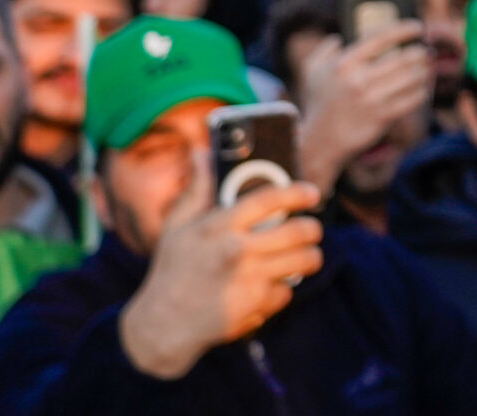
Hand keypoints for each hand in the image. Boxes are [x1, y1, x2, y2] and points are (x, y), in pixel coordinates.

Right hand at [117, 180, 323, 379]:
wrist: (163, 324)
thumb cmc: (172, 269)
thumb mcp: (177, 226)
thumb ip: (197, 189)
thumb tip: (202, 152)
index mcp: (219, 226)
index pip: (269, 199)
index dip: (297, 193)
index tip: (312, 194)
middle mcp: (237, 251)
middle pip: (299, 231)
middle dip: (313, 229)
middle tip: (311, 230)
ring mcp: (249, 280)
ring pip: (305, 261)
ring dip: (310, 257)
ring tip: (304, 256)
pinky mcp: (256, 306)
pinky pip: (288, 291)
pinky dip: (283, 289)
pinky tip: (269, 285)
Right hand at [294, 21, 427, 189]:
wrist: (320, 141)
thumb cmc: (318, 103)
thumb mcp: (312, 71)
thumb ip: (325, 49)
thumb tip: (339, 37)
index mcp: (345, 63)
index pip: (381, 38)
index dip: (404, 29)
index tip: (417, 27)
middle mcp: (359, 79)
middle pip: (403, 58)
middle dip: (420, 52)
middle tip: (426, 51)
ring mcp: (372, 99)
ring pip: (411, 78)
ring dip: (424, 71)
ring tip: (427, 68)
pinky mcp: (382, 117)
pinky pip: (411, 100)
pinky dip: (421, 92)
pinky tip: (423, 89)